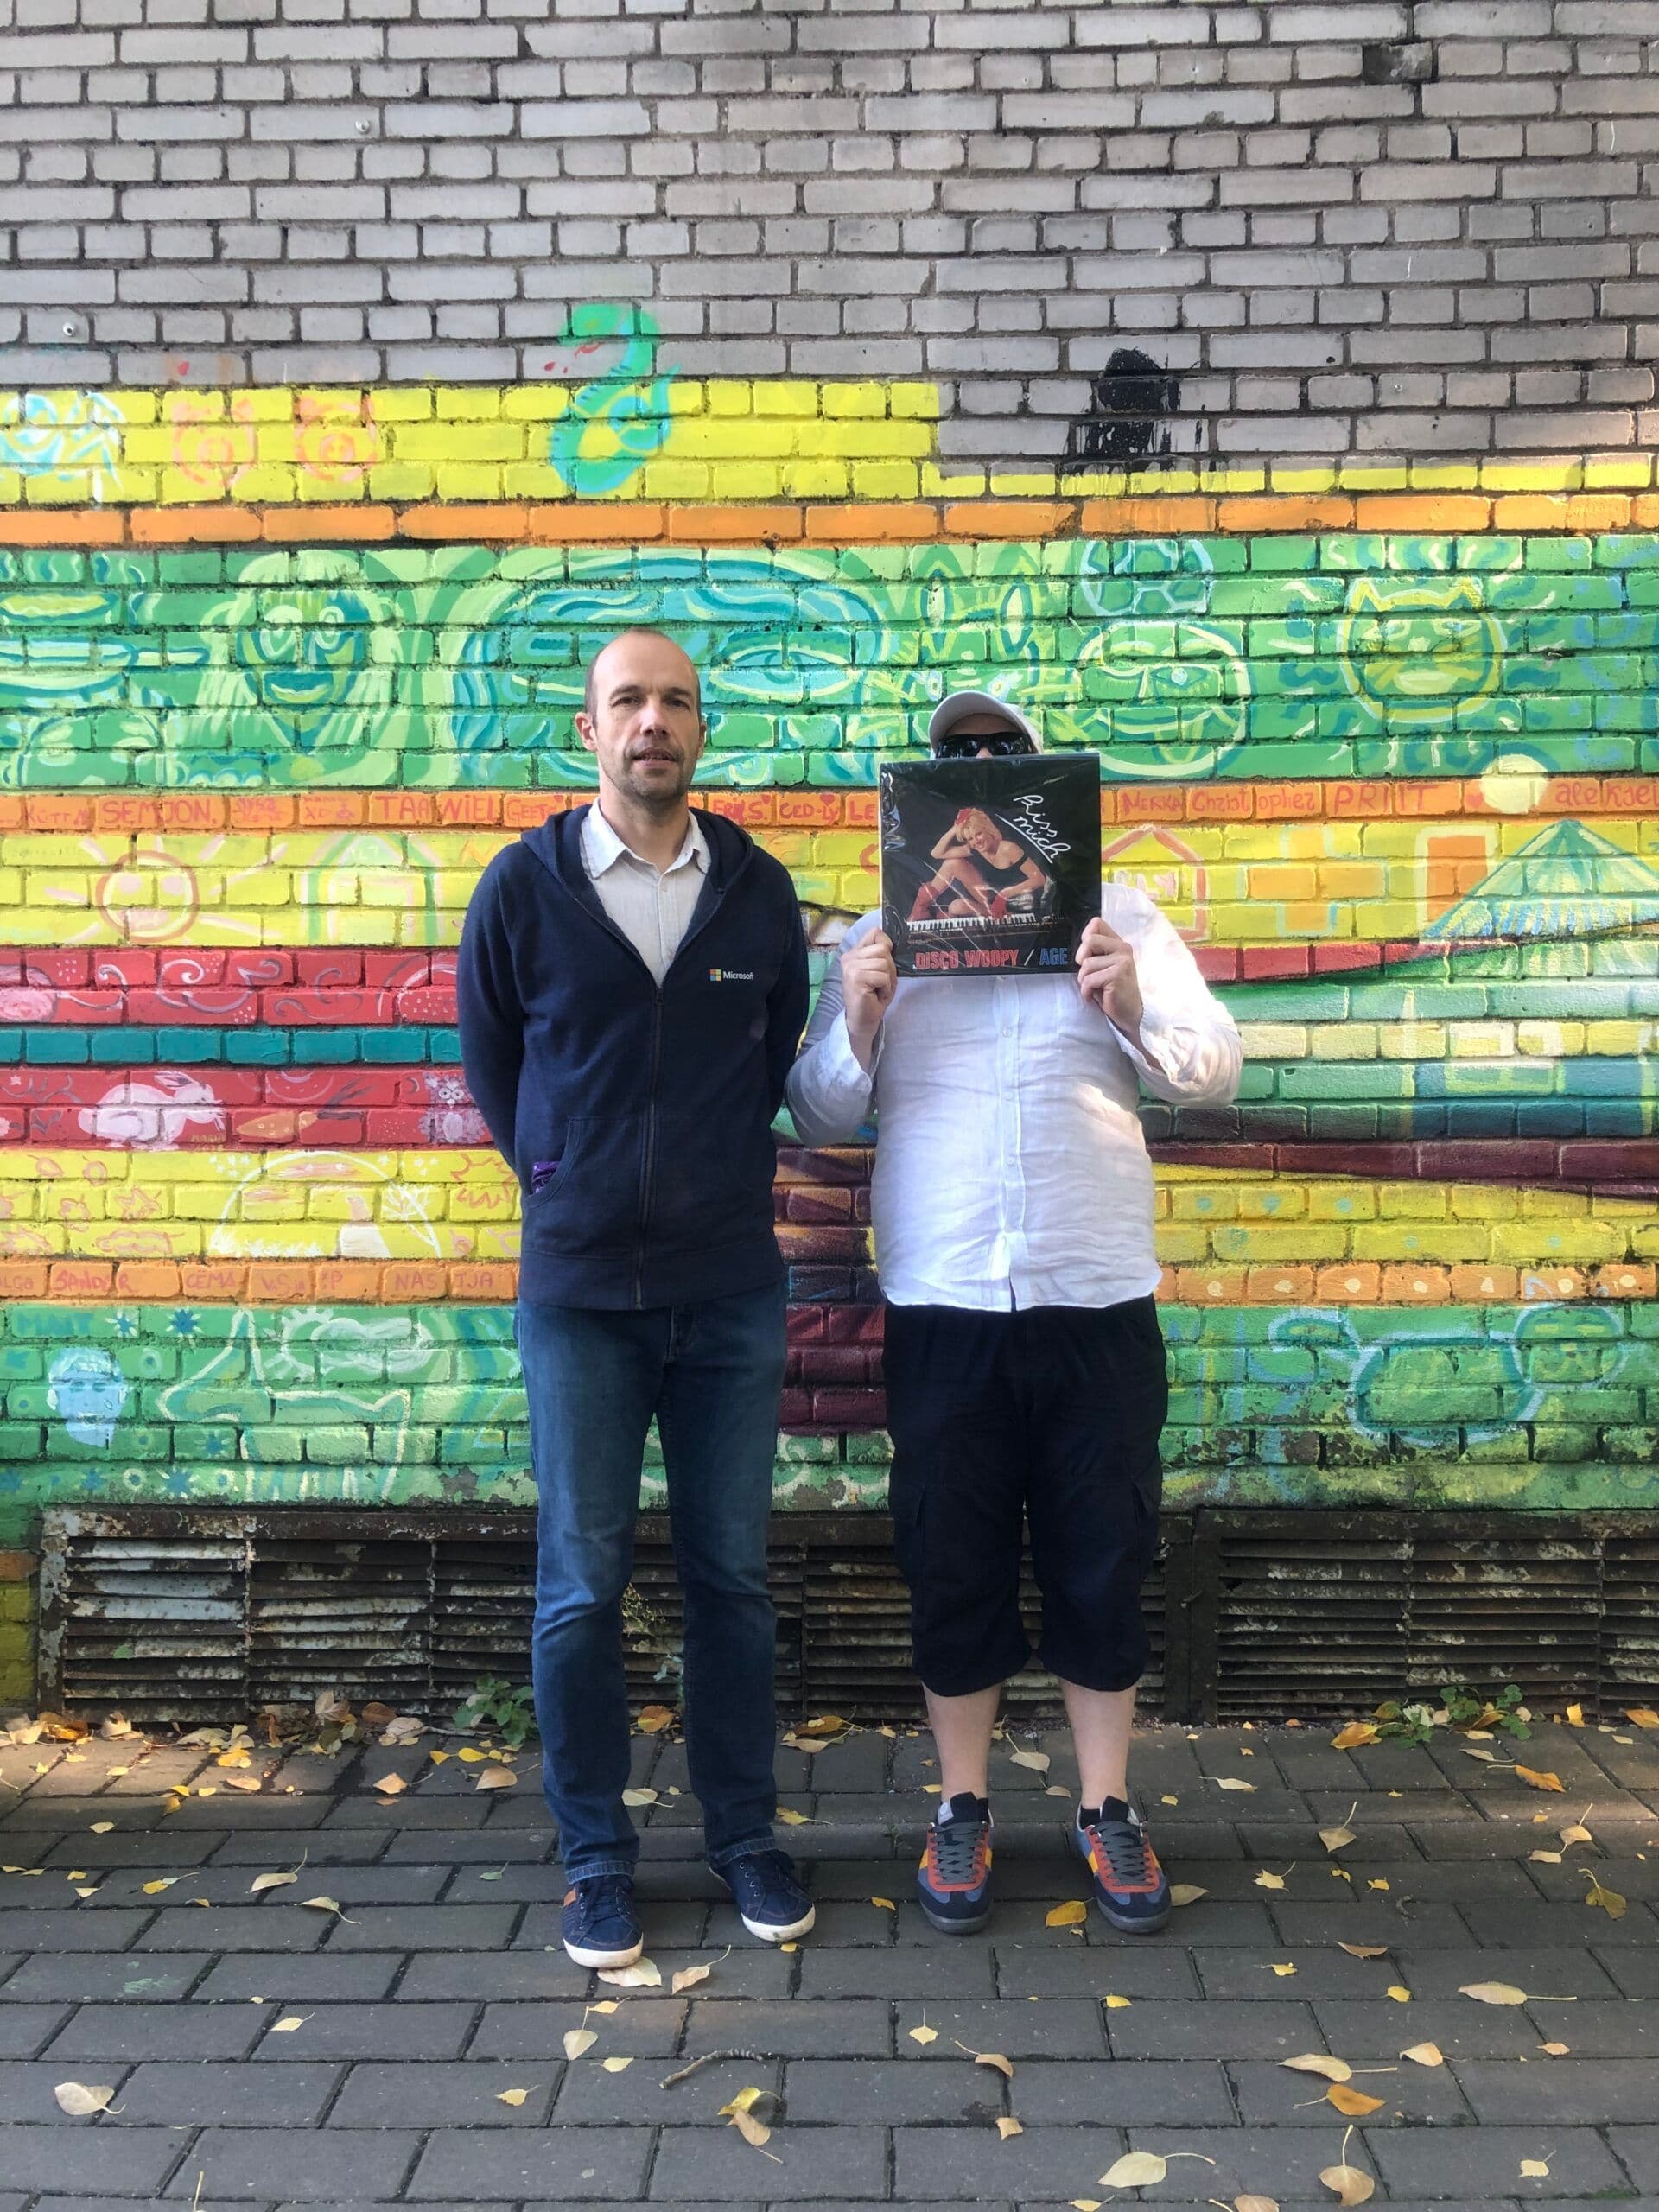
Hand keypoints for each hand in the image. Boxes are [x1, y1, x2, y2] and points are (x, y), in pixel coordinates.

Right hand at [841, 929, 896, 1071]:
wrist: (863, 1021)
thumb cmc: (873, 997)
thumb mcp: (880, 970)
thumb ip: (883, 955)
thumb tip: (889, 942)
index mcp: (854, 953)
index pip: (875, 933)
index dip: (886, 947)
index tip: (883, 965)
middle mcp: (849, 957)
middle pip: (883, 948)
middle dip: (889, 968)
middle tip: (881, 983)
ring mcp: (851, 967)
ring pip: (884, 963)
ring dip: (888, 980)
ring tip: (878, 989)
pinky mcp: (856, 978)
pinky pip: (883, 976)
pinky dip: (885, 988)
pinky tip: (876, 995)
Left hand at [1077, 917, 1142, 1040]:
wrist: (1128, 1012)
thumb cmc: (1111, 990)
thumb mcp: (1103, 966)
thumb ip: (1095, 951)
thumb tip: (1082, 940)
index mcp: (1118, 944)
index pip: (1097, 924)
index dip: (1085, 938)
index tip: (1088, 955)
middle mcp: (1123, 949)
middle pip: (1089, 941)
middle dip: (1082, 960)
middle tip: (1089, 974)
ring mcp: (1122, 961)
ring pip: (1086, 964)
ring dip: (1084, 980)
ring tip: (1095, 988)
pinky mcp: (1117, 975)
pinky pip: (1089, 979)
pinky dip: (1086, 991)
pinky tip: (1094, 996)